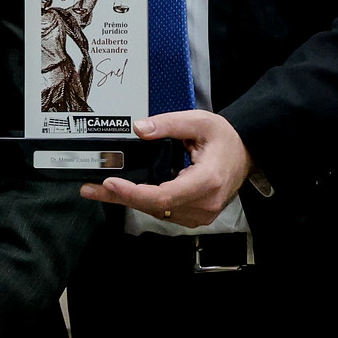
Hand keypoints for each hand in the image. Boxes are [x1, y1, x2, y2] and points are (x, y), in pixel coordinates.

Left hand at [79, 110, 251, 228]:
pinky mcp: (195, 216)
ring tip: (100, 190)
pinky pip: (163, 213)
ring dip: (128, 201)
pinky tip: (123, 193)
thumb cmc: (224, 139)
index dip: (134, 193)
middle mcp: (204, 204)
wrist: (245, 153)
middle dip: (121, 197)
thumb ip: (168, 124)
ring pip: (156, 212)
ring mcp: (200, 214)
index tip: (110, 183)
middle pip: (154, 207)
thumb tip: (140, 129)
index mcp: (207, 181)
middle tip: (91, 188)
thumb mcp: (199, 121)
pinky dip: (142, 202)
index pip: (164, 196)